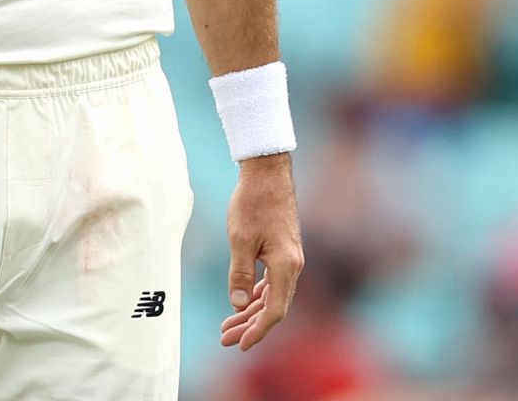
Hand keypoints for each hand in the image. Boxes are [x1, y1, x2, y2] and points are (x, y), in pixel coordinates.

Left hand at [218, 153, 303, 350]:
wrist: (268, 174)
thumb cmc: (253, 203)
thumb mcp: (240, 239)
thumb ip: (239, 273)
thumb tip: (236, 304)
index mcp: (286, 267)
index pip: (274, 311)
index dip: (257, 330)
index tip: (240, 344)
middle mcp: (293, 267)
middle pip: (273, 307)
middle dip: (249, 326)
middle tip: (224, 339)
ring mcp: (289, 260)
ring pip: (272, 296)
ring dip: (250, 312)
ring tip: (227, 326)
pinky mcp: (283, 252)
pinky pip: (271, 282)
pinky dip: (256, 294)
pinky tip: (242, 302)